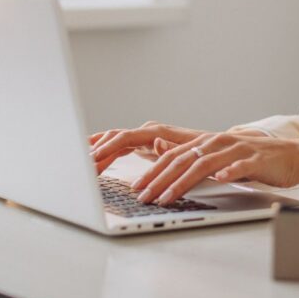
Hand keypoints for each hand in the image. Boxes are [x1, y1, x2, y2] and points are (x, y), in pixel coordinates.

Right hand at [88, 122, 207, 174]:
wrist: (219, 148)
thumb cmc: (206, 152)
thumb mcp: (193, 153)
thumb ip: (172, 149)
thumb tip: (156, 142)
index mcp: (157, 132)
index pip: (125, 137)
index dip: (107, 147)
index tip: (91, 158)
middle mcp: (149, 132)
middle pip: (116, 138)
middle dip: (97, 151)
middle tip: (79, 166)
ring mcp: (146, 137)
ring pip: (115, 141)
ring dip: (98, 152)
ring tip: (80, 165)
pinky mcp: (145, 145)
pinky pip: (120, 147)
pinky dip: (106, 152)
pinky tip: (92, 157)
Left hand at [93, 129, 298, 205]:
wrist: (292, 157)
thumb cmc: (254, 162)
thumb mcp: (221, 160)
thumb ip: (196, 161)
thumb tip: (166, 161)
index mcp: (208, 143)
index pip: (173, 156)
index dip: (153, 171)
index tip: (137, 188)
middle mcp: (219, 142)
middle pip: (183, 160)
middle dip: (160, 179)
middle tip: (143, 196)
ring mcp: (237, 150)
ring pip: (205, 164)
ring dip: (183, 181)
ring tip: (167, 196)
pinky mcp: (257, 159)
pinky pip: (240, 166)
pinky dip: (228, 172)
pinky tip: (219, 179)